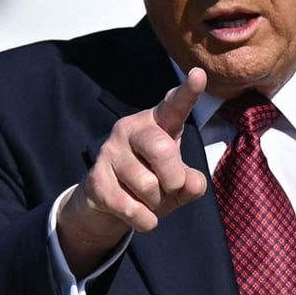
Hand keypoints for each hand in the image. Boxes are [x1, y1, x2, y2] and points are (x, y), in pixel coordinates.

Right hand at [57, 68, 207, 275]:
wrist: (107, 204)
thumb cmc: (153, 183)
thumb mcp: (178, 184)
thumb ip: (192, 183)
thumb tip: (192, 183)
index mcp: (158, 123)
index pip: (174, 105)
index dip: (188, 92)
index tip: (199, 74)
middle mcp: (131, 129)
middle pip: (162, 150)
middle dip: (174, 179)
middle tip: (171, 187)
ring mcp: (110, 152)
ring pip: (148, 185)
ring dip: (156, 203)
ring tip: (148, 199)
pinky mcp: (96, 179)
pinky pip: (132, 208)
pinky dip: (145, 220)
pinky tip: (140, 215)